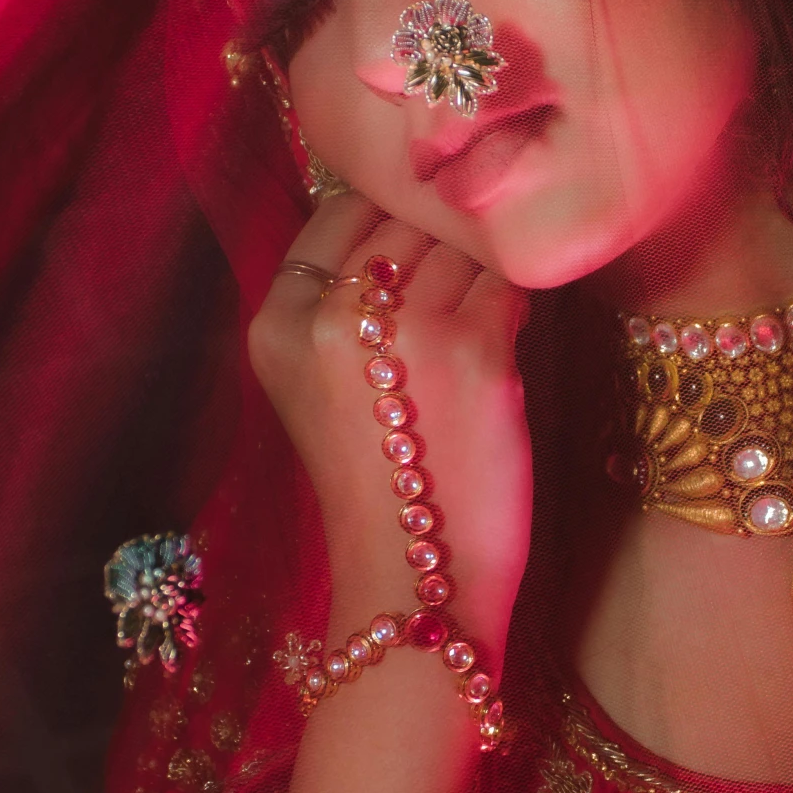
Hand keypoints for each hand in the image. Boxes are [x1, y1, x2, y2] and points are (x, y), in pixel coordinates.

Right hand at [248, 191, 531, 644]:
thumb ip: (337, 305)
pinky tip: (499, 355)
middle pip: (405, 221)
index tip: (411, 264)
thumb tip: (407, 218)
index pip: (340, 210)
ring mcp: (404, 328)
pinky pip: (508, 284)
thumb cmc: (375, 486)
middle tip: (450, 312)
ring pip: (461, 246)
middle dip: (438, 251)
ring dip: (480, 279)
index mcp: (278, 322)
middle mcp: (331, 315)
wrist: (413, 581)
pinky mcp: (474, 349)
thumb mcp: (317, 386)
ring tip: (472, 341)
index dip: (388, 226)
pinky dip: (513, 309)